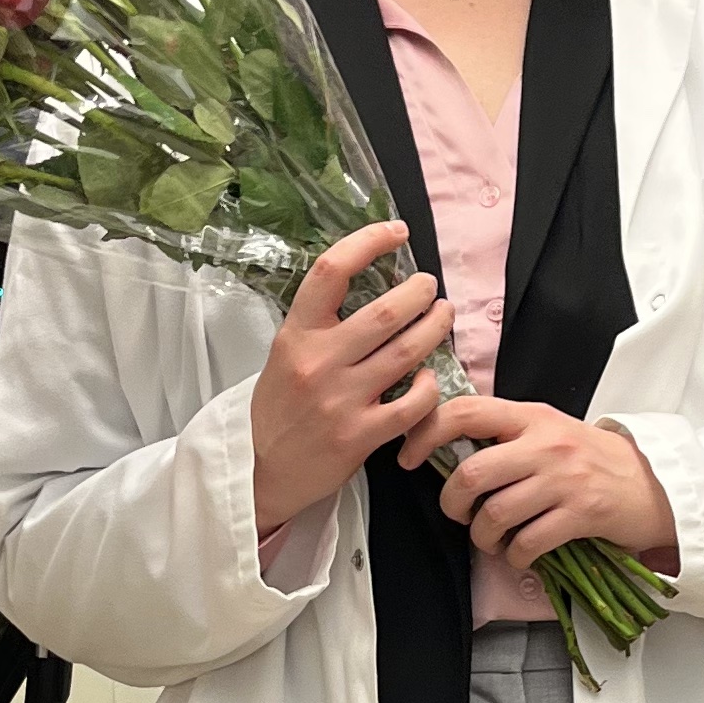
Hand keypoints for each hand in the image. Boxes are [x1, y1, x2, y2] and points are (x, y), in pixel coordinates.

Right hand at [250, 223, 456, 534]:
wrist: (260, 472)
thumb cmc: (279, 410)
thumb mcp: (284, 356)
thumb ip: (320, 325)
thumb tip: (367, 284)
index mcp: (296, 335)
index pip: (331, 271)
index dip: (368, 241)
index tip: (395, 231)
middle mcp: (318, 362)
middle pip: (385, 311)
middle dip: (419, 292)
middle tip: (429, 287)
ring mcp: (341, 400)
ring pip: (407, 352)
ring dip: (435, 327)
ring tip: (443, 315)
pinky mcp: (361, 436)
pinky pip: (413, 403)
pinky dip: (430, 386)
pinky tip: (430, 377)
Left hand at [401, 392, 678, 574]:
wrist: (653, 483)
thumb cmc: (591, 460)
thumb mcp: (549, 432)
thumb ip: (506, 435)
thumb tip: (447, 449)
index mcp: (530, 416)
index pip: (465, 411)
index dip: (425, 433)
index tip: (408, 457)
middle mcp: (545, 443)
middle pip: (472, 473)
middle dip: (453, 503)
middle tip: (458, 514)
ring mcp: (564, 479)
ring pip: (495, 514)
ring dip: (483, 537)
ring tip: (491, 539)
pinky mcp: (581, 514)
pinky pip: (527, 543)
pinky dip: (513, 557)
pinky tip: (519, 555)